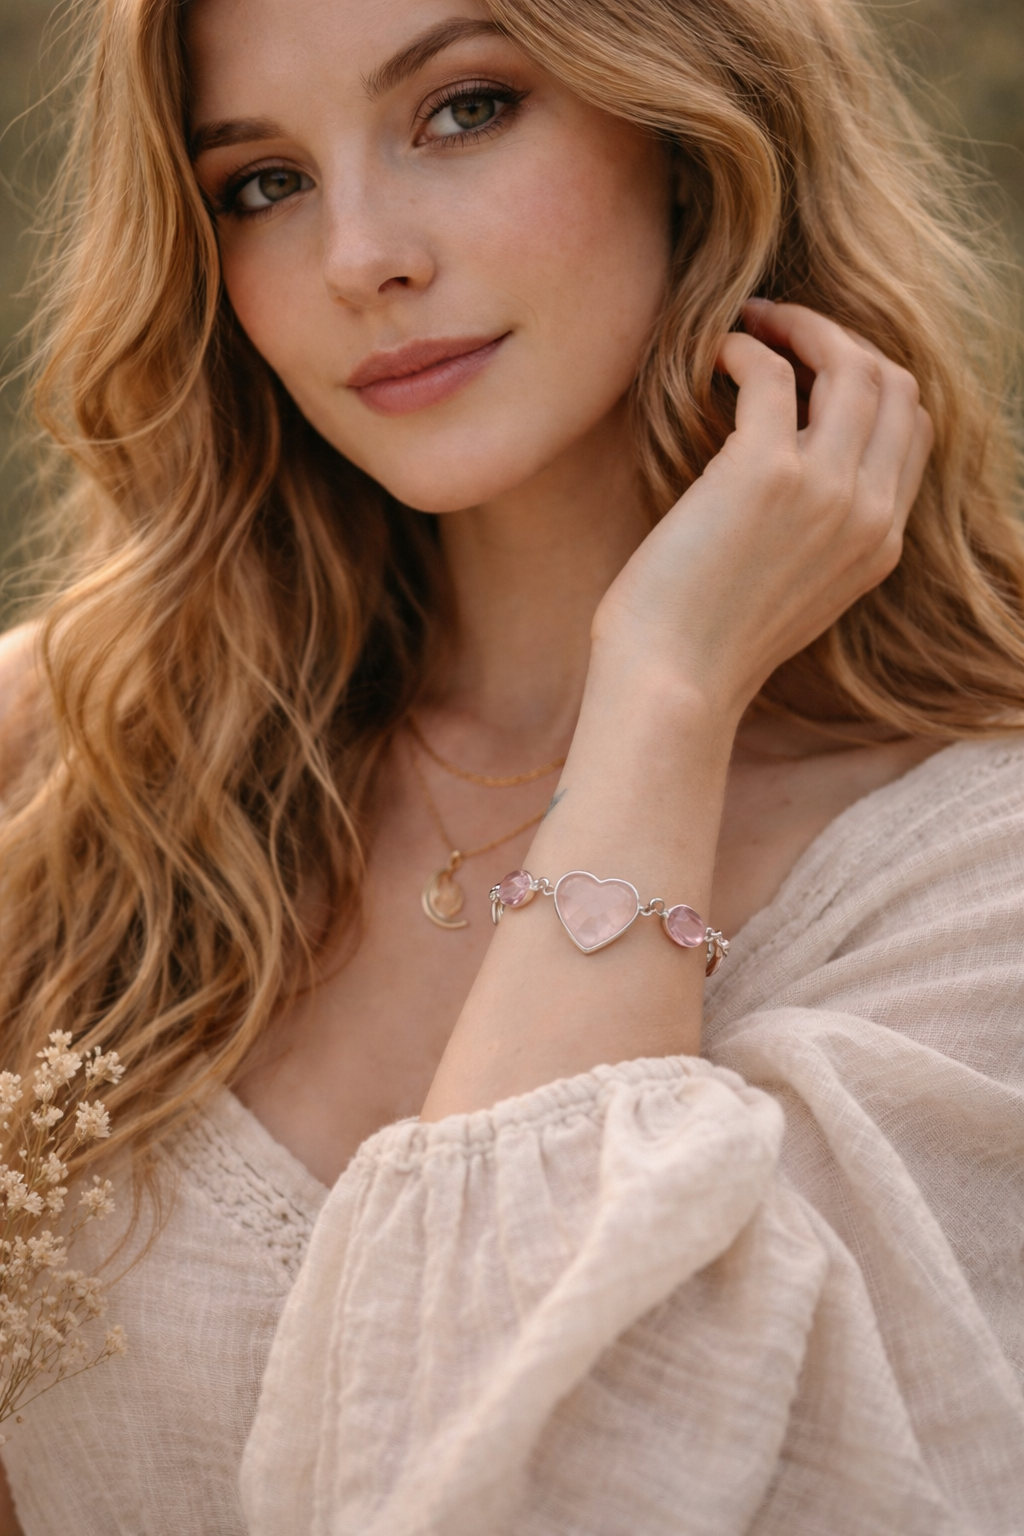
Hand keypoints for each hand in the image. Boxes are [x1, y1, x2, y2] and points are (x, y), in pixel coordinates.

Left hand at [592, 301, 933, 721]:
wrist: (672, 683)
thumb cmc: (705, 641)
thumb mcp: (792, 589)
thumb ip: (816, 533)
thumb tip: (790, 470)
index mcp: (881, 541)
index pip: (912, 427)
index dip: (866, 380)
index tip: (811, 366)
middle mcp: (869, 512)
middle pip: (895, 382)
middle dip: (839, 338)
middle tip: (778, 327)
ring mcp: (826, 490)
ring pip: (852, 363)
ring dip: (799, 326)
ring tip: (749, 325)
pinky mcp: (766, 473)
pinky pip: (773, 372)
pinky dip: (744, 349)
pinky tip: (712, 357)